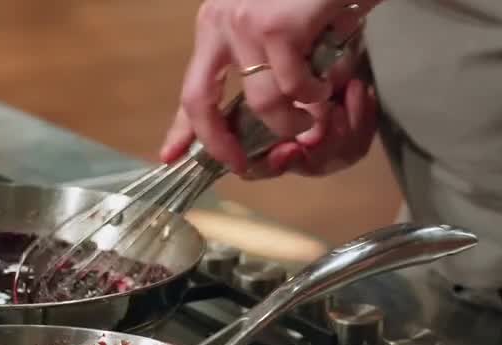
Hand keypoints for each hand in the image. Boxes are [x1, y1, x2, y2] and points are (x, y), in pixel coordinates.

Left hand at [160, 0, 375, 172]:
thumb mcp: (279, 32)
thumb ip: (265, 69)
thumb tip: (268, 120)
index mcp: (216, 25)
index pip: (191, 86)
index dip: (181, 128)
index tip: (171, 156)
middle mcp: (221, 22)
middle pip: (200, 101)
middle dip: (219, 143)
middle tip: (243, 164)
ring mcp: (246, 23)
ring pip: (262, 103)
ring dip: (293, 120)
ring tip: (316, 110)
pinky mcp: (279, 26)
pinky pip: (296, 87)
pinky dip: (316, 94)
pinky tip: (329, 81)